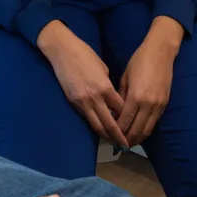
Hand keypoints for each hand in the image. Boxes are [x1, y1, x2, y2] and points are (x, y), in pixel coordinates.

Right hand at [37, 21, 128, 149]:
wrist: (63, 51)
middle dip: (118, 136)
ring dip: (106, 136)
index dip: (127, 118)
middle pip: (110, 124)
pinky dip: (95, 126)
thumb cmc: (85, 55)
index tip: (133, 125)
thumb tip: (113, 97)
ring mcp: (82, 102)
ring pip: (97, 126)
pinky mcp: (73, 103)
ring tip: (114, 143)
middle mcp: (94, 98)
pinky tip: (101, 130)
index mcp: (105, 87)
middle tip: (126, 145)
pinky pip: (87, 119)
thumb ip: (108, 84)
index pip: (120, 109)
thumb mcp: (103, 68)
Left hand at [118, 18, 182, 146]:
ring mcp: (158, 105)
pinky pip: (154, 122)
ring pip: (147, 130)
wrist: (161, 52)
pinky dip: (146, 130)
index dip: (117, 132)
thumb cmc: (139, 61)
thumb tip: (115, 112)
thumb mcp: (125, 77)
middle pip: (136, 130)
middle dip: (126, 140)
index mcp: (136, 97)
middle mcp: (148, 104)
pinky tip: (139, 132)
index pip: (124, 122)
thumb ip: (120, 97)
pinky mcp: (165, 104)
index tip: (110, 136)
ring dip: (137, 138)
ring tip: (128, 143)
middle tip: (118, 145)